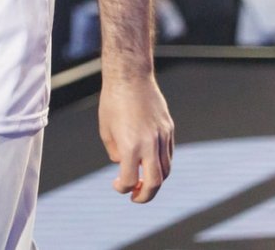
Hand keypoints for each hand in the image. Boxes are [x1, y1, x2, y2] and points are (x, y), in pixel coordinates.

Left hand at [99, 74, 173, 202]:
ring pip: (166, 169)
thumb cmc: (113, 101)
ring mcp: (162, 136)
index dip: (123, 188)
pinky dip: (162, 165)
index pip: (131, 179)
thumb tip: (123, 164)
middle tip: (136, 198)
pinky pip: (169, 154)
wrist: (130, 77)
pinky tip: (151, 164)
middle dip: (146, 195)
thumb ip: (115, 151)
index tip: (118, 186)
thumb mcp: (106, 129)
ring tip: (144, 183)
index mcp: (131, 145)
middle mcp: (150, 144)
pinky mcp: (169, 129)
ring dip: (156, 181)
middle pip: (156, 182)